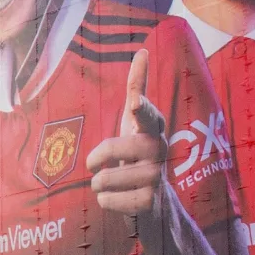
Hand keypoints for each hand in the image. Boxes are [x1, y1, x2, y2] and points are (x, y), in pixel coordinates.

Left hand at [86, 49, 168, 216]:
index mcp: (153, 129)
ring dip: (98, 183)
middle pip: (115, 148)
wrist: (156, 201)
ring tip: (111, 183)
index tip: (134, 103)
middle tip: (95, 165)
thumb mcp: (134, 121)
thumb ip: (137, 88)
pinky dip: (105, 201)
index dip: (141, 108)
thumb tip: (143, 51)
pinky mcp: (151, 203)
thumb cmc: (138, 153)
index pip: (148, 115)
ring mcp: (158, 177)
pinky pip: (108, 201)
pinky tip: (119, 198)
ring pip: (105, 178)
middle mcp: (160, 150)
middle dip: (96, 157)